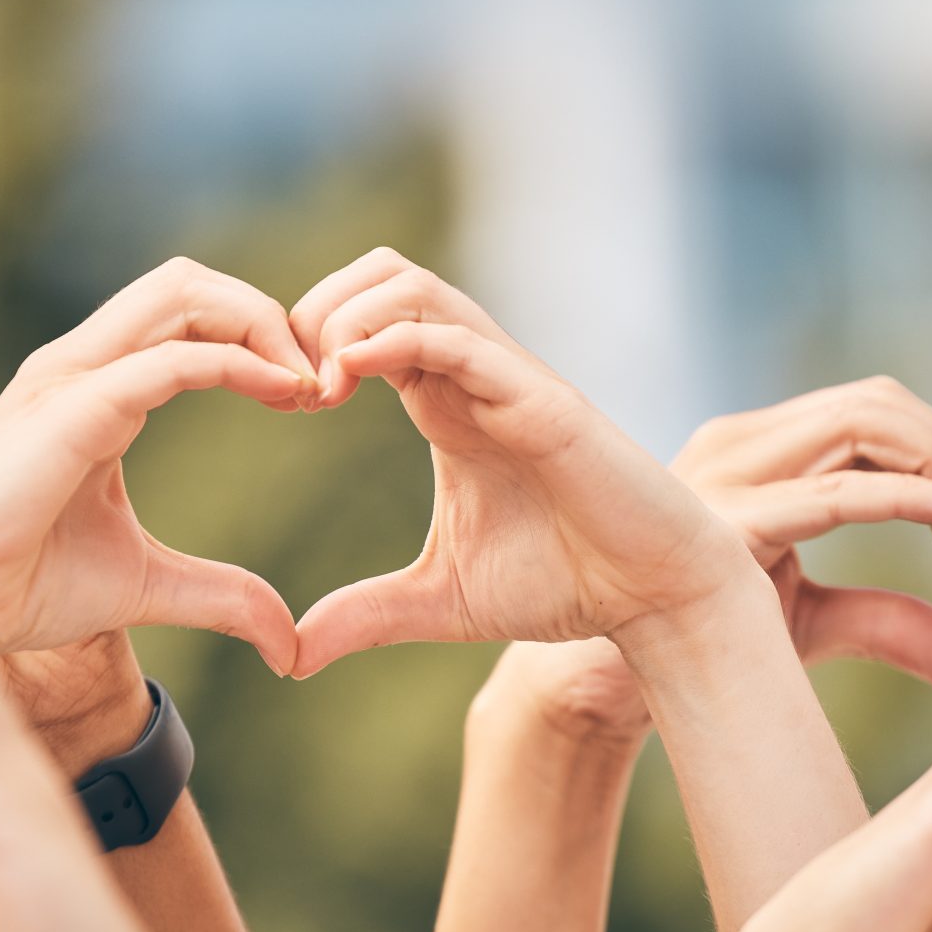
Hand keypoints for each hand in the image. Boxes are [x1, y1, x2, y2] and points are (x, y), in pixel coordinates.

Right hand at [0, 258, 312, 672]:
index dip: (260, 340)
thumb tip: (289, 641)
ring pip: (181, 293)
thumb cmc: (24, 587)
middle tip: (321, 382)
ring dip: (261, 325)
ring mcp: (70, 378)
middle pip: (189, 284)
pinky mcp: (70, 409)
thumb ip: (223, 596)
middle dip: (268, 315)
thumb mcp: (148, 586)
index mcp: (96, 388)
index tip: (312, 398)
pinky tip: (284, 393)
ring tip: (308, 384)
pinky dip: (237, 364)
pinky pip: (169, 360)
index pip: (189, 318)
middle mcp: (81, 366)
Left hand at [288, 249, 756, 674]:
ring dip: (346, 316)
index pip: (363, 319)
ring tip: (317, 385)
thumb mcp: (439, 601)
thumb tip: (292, 656)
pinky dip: (392, 339)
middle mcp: (472, 374)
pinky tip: (347, 379)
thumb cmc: (563, 584)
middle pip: (380, 274)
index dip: (308, 342)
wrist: (650, 596)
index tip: (281, 406)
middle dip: (317, 310)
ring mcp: (506, 377)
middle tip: (289, 386)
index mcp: (444, 401)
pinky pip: (456, 336)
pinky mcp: (537, 398)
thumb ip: (365, 615)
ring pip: (412, 284)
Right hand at [487, 377, 931, 727]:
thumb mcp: (808, 625)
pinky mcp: (727, 521)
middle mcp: (738, 442)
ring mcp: (726, 472)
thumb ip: (884, 622)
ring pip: (866, 418)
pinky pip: (840, 490)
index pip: (870, 406)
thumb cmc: (695, 650)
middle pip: (877, 398)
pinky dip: (916, 496)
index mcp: (753, 449)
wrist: (597, 687)